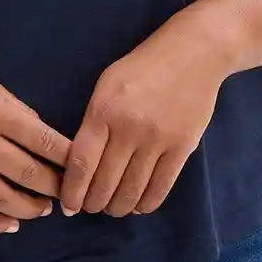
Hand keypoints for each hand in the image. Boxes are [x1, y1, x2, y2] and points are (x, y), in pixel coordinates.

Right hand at [0, 56, 72, 233]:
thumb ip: (15, 109)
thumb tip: (42, 134)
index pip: (46, 142)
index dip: (69, 159)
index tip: (82, 168)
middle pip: (30, 175)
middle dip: (55, 188)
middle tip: (66, 193)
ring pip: (5, 200)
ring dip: (30, 209)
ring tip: (42, 209)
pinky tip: (10, 225)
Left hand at [59, 9, 234, 217]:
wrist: (193, 53)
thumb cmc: (143, 67)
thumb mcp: (106, 85)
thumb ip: (94, 121)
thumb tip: (80, 164)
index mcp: (104, 111)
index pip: (81, 163)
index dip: (72, 191)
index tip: (68, 205)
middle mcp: (129, 128)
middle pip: (105, 183)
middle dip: (93, 204)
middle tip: (90, 208)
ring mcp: (158, 139)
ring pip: (132, 190)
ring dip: (118, 207)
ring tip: (112, 208)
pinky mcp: (182, 147)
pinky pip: (160, 187)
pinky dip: (146, 204)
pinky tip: (138, 205)